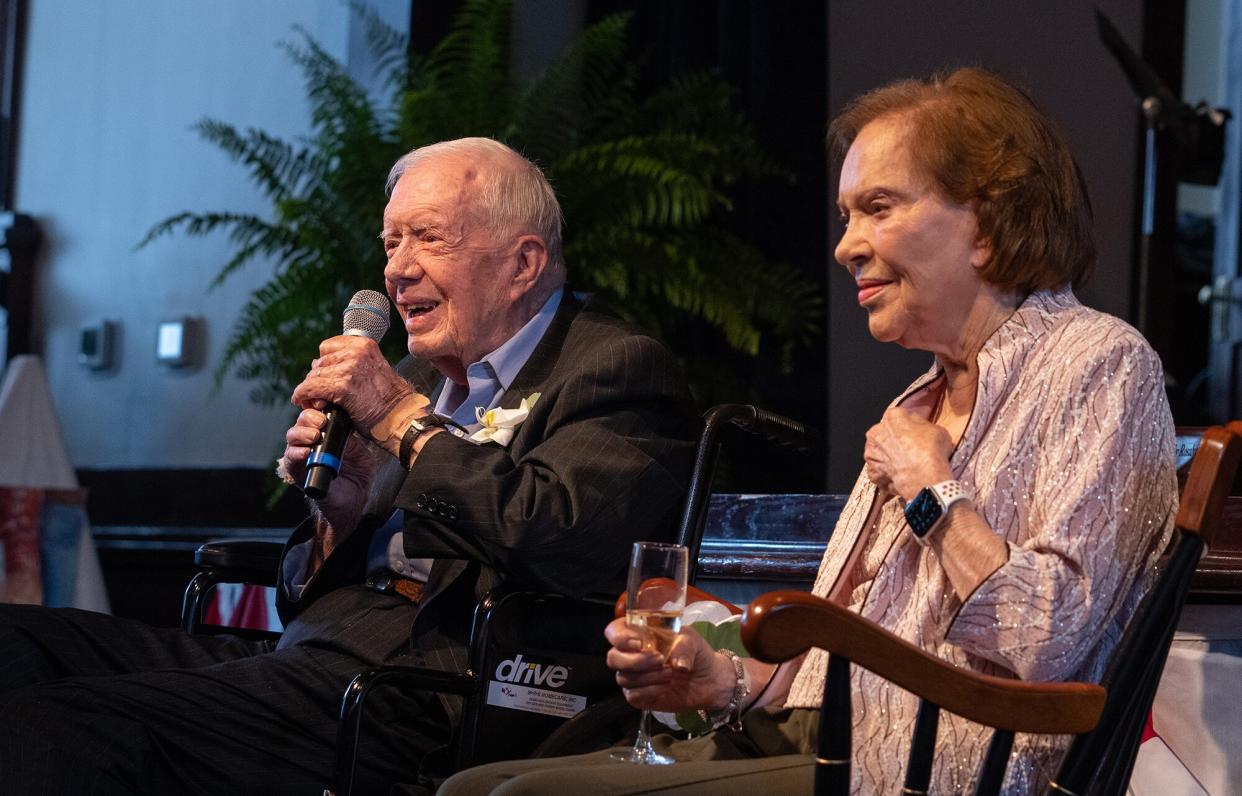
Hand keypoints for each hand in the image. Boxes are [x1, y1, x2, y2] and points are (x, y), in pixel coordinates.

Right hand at [279, 405, 375, 547]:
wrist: (353, 499)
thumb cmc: (357, 473)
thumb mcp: (359, 449)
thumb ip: (350, 436)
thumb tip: (344, 421)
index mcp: (326, 432)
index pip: (316, 411)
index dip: (318, 405)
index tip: (326, 404)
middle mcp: (311, 440)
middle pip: (302, 419)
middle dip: (310, 417)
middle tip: (322, 422)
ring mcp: (302, 454)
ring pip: (292, 435)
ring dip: (302, 433)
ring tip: (315, 435)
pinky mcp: (297, 471)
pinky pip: (290, 458)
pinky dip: (296, 452)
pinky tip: (306, 451)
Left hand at [290, 335, 411, 429]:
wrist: (401, 417)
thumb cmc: (389, 400)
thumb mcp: (372, 370)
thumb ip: (348, 364)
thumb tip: (316, 364)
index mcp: (364, 345)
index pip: (328, 347)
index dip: (324, 364)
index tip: (326, 377)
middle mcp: (357, 352)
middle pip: (319, 362)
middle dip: (317, 379)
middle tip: (320, 396)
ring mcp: (349, 368)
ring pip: (313, 375)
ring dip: (311, 390)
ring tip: (318, 403)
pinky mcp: (342, 386)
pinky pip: (310, 388)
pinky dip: (303, 395)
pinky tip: (302, 401)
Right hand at [604, 618, 733, 712]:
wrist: (709, 680)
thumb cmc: (696, 653)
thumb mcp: (692, 641)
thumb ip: (683, 646)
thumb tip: (677, 664)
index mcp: (638, 635)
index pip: (614, 632)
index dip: (619, 637)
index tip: (639, 643)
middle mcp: (631, 655)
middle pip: (613, 658)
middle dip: (635, 660)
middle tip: (660, 660)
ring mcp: (634, 676)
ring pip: (623, 678)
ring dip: (648, 676)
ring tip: (671, 674)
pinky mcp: (639, 696)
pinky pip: (632, 695)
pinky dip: (649, 691)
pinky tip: (665, 688)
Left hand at [863, 406, 953, 501]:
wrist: (922, 477)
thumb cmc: (930, 451)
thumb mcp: (937, 429)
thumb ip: (922, 424)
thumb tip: (919, 426)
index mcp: (892, 417)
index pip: (899, 416)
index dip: (909, 426)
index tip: (916, 433)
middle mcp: (877, 432)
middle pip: (886, 433)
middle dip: (896, 440)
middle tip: (911, 450)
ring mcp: (871, 453)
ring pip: (880, 452)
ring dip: (889, 456)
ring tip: (906, 465)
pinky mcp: (872, 472)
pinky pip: (879, 471)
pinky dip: (887, 474)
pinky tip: (900, 476)